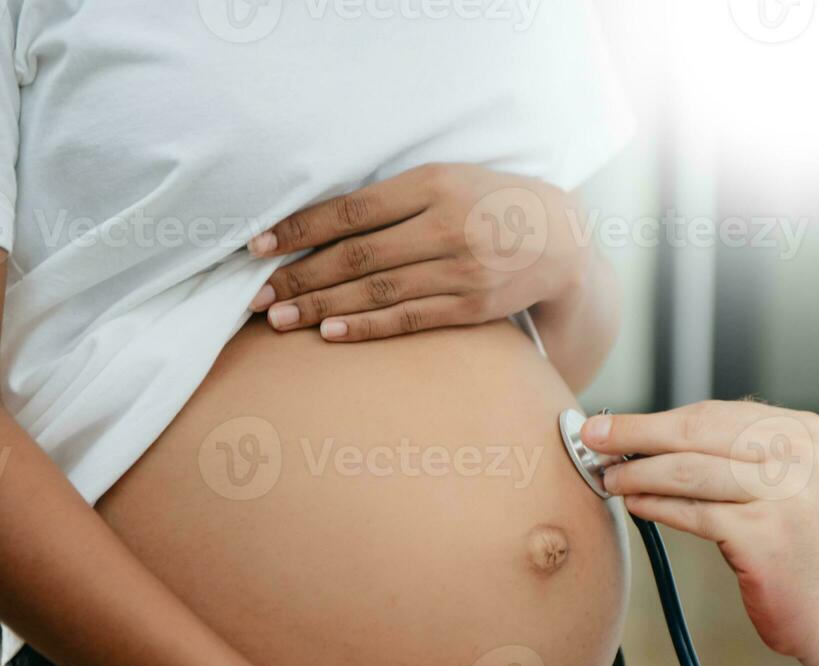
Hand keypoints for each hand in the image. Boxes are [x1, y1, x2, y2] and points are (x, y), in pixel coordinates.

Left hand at [246, 163, 589, 340]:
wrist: (561, 238)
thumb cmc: (489, 202)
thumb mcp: (446, 179)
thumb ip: (392, 197)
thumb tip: (317, 224)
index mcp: (432, 184)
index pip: (350, 210)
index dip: (299, 230)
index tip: (257, 246)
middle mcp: (446, 226)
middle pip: (356, 255)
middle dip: (300, 277)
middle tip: (258, 296)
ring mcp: (462, 270)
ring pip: (377, 291)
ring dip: (322, 307)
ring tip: (280, 319)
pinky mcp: (474, 306)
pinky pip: (409, 319)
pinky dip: (366, 327)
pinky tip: (329, 333)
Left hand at [583, 400, 818, 659]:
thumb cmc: (803, 552)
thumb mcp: (786, 485)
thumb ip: (737, 457)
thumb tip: (653, 441)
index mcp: (802, 432)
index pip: (713, 414)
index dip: (655, 419)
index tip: (614, 425)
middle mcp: (798, 455)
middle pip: (696, 432)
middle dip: (635, 433)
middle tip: (592, 439)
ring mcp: (784, 494)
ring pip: (688, 470)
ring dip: (637, 472)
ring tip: (608, 477)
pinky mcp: (763, 535)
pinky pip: (693, 513)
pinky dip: (656, 506)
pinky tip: (635, 505)